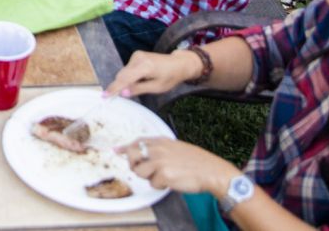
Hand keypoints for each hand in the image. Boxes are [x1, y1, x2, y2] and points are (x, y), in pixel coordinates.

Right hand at [105, 49, 202, 97]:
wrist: (179, 64)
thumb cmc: (170, 77)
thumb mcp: (157, 88)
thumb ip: (139, 89)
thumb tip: (123, 93)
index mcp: (145, 67)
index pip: (125, 78)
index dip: (114, 88)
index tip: (104, 96)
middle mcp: (139, 58)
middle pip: (122, 75)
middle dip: (119, 86)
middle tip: (115, 98)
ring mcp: (137, 55)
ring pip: (124, 72)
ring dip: (125, 81)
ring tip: (139, 86)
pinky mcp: (136, 55)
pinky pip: (127, 68)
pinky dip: (129, 76)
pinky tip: (139, 79)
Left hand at [120, 137, 241, 195]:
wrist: (212, 171)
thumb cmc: (197, 162)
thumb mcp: (176, 148)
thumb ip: (159, 149)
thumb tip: (143, 152)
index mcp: (162, 141)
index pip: (137, 142)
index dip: (125, 148)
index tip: (116, 151)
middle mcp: (158, 149)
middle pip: (132, 155)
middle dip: (134, 165)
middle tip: (144, 171)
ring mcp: (160, 161)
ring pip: (140, 172)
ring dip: (149, 178)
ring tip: (165, 176)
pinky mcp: (163, 175)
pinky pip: (153, 184)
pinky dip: (160, 186)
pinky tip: (173, 181)